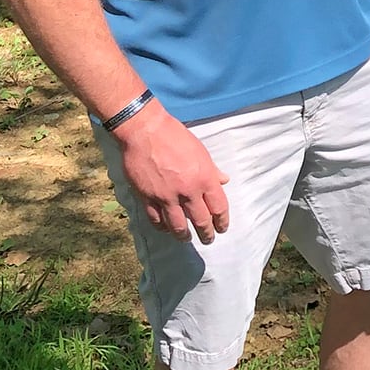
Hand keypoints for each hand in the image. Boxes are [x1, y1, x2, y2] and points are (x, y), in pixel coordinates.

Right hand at [113, 105, 229, 242]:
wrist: (145, 130)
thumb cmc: (175, 136)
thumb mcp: (201, 151)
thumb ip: (212, 170)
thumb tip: (224, 180)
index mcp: (204, 178)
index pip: (219, 208)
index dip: (222, 221)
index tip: (222, 228)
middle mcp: (188, 191)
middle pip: (201, 221)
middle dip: (206, 234)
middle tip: (208, 239)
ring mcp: (166, 196)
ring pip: (178, 226)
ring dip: (184, 235)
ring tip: (186, 237)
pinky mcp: (147, 197)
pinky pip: (156, 220)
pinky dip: (163, 227)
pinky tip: (166, 228)